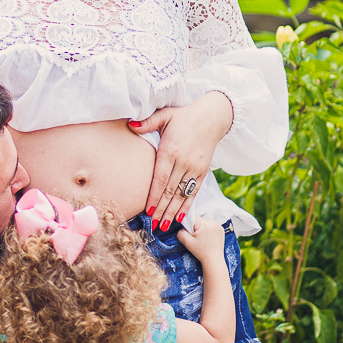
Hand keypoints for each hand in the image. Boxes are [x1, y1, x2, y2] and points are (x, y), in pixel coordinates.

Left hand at [129, 91, 232, 229]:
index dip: (154, 196)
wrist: (212, 117)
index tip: (148, 210)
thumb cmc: (185, 116)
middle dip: (161, 210)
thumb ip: (147, 122)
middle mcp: (183, 162)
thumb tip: (129, 125)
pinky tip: (180, 218)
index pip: (160, 179)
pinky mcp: (202, 172)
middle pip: (170, 191)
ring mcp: (194, 169)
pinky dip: (186, 206)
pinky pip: (193, 192)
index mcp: (171, 150)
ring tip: (163, 227)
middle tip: (152, 226)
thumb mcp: (165, 115)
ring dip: (172, 212)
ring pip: (181, 195)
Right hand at [176, 218, 225, 266]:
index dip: (189, 226)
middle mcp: (213, 222)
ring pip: (204, 223)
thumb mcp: (187, 243)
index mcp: (205, 224)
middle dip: (196, 228)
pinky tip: (208, 238)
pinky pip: (211, 225)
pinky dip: (208, 230)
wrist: (214, 260)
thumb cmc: (201, 252)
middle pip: (199, 220)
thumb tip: (180, 227)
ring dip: (202, 229)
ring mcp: (218, 225)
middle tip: (197, 239)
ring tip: (203, 239)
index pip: (192, 218)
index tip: (191, 235)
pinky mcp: (221, 229)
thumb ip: (180, 233)